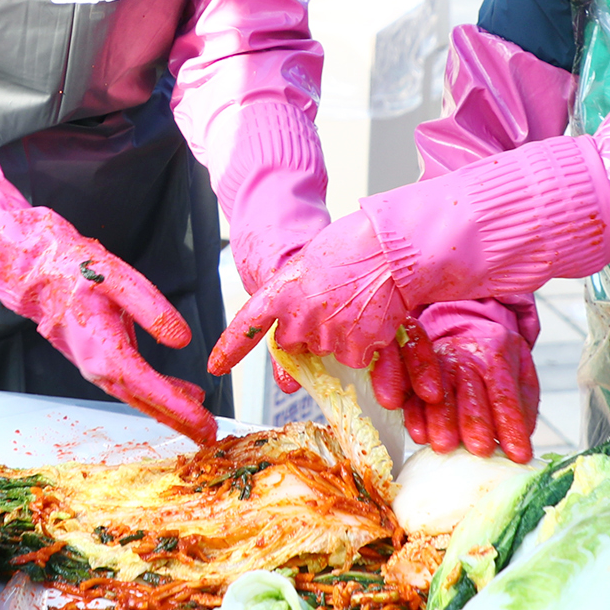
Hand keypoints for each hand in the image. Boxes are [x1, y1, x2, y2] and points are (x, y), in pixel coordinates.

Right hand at [0, 207, 217, 446]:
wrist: (37, 274)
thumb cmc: (74, 271)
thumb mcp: (118, 278)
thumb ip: (152, 309)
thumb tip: (182, 339)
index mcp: (104, 349)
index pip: (148, 387)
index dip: (178, 408)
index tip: (203, 422)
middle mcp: (98, 367)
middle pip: (145, 403)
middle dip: (180, 421)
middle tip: (210, 436)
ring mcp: (96, 367)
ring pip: (138, 398)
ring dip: (170, 412)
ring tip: (200, 422)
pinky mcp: (99, 361)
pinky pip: (132, 386)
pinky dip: (157, 395)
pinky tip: (179, 395)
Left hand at [208, 211, 408, 375]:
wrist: (393, 246)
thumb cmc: (354, 245)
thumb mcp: (309, 262)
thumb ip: (295, 296)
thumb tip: (293, 327)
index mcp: (281, 290)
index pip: (247, 325)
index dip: (230, 348)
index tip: (216, 365)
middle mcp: (299, 317)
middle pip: (294, 343)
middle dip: (308, 331)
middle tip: (332, 303)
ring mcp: (326, 334)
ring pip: (326, 350)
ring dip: (338, 334)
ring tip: (356, 303)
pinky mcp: (355, 348)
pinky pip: (353, 357)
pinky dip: (362, 344)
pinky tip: (371, 316)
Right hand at [377, 300, 540, 461]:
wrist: (465, 331)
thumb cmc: (496, 358)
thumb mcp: (521, 370)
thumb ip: (524, 403)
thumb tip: (520, 437)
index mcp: (496, 353)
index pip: (505, 394)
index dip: (511, 425)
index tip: (519, 455)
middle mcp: (466, 356)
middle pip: (470, 392)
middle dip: (475, 423)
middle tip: (481, 450)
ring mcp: (438, 362)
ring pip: (438, 393)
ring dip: (441, 422)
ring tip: (446, 447)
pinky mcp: (416, 372)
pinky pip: (412, 394)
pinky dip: (414, 416)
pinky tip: (421, 436)